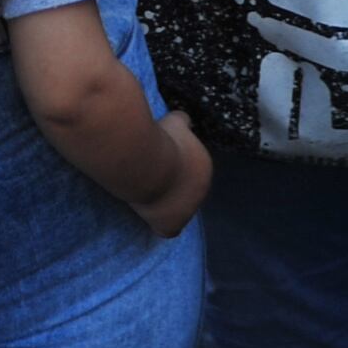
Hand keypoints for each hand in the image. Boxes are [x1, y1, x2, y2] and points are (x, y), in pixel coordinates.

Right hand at [136, 108, 211, 237]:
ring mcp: (188, 211)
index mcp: (204, 168)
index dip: (175, 172)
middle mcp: (201, 191)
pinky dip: (157, 223)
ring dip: (163, 206)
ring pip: (177, 212)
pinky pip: (166, 229)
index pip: (192, 175)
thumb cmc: (160, 141)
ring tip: (143, 195)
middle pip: (186, 195)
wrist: (148, 163)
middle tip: (149, 181)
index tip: (159, 166)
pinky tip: (145, 214)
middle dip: (170, 190)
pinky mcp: (172, 225)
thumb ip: (182, 122)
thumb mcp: (173, 123)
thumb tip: (185, 119)